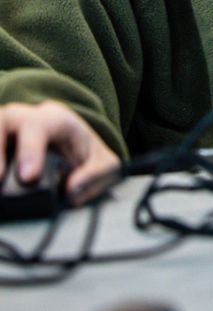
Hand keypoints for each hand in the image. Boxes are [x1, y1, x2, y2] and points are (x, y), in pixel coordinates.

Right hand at [0, 100, 119, 202]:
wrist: (71, 145)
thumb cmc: (86, 154)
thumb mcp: (105, 164)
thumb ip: (96, 176)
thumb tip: (72, 191)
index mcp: (56, 120)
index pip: (39, 126)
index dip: (31, 150)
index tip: (29, 177)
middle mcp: (25, 119)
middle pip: (4, 120)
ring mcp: (6, 132)